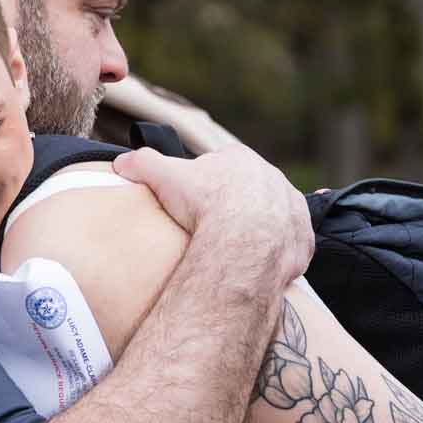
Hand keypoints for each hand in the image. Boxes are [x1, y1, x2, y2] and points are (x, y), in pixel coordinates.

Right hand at [113, 144, 313, 292]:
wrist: (244, 238)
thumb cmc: (205, 203)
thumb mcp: (163, 176)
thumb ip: (141, 163)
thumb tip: (121, 162)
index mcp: (240, 159)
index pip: (221, 166)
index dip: (205, 183)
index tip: (194, 200)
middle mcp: (272, 178)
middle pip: (248, 191)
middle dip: (233, 205)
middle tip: (211, 226)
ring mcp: (290, 208)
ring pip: (272, 215)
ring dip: (258, 228)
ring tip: (235, 248)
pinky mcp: (301, 237)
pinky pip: (289, 243)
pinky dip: (277, 252)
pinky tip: (259, 263)